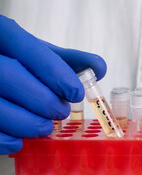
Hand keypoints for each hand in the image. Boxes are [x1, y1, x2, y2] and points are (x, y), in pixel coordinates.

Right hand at [0, 15, 105, 153]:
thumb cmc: (16, 61)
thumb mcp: (39, 53)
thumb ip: (69, 59)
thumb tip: (100, 68)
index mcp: (4, 35)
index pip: (29, 49)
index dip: (56, 73)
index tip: (76, 93)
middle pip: (10, 77)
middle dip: (44, 100)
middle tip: (61, 111)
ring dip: (28, 123)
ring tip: (45, 127)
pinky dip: (5, 139)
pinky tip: (20, 139)